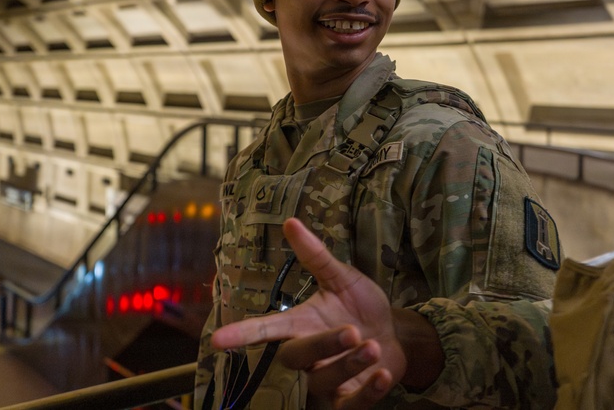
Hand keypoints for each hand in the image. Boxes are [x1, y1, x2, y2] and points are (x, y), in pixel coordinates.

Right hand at [211, 218, 405, 407]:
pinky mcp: (349, 398)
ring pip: (325, 379)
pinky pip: (352, 405)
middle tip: (353, 331)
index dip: (243, 334)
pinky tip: (384, 374)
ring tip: (374, 346)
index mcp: (300, 324)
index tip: (218, 340)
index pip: (265, 329)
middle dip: (324, 344)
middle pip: (296, 356)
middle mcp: (308, 354)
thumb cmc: (360, 306)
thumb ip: (316, 256)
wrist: (395, 334)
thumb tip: (291, 221)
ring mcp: (327, 379)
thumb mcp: (342, 278)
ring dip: (351, 363)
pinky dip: (369, 392)